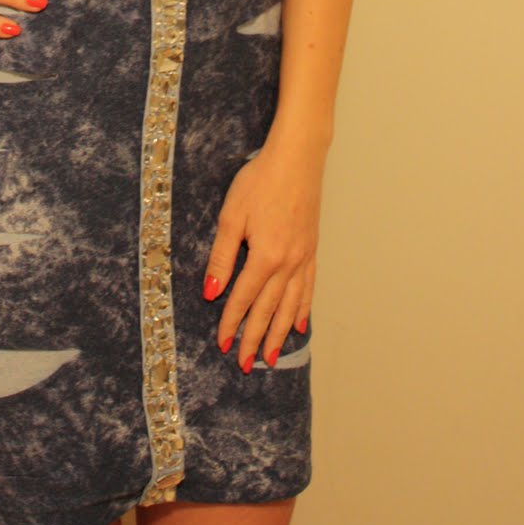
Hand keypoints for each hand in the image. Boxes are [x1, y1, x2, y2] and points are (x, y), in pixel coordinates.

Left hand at [202, 143, 324, 370]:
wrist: (296, 159)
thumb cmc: (260, 181)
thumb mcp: (232, 215)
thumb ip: (222, 257)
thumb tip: (211, 292)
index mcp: (265, 256)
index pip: (244, 299)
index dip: (231, 323)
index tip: (223, 344)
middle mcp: (288, 263)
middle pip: (268, 309)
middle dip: (254, 338)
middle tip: (245, 365)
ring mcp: (303, 258)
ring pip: (291, 305)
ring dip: (279, 333)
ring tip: (271, 356)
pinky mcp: (312, 249)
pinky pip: (308, 288)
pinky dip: (303, 310)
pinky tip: (300, 325)